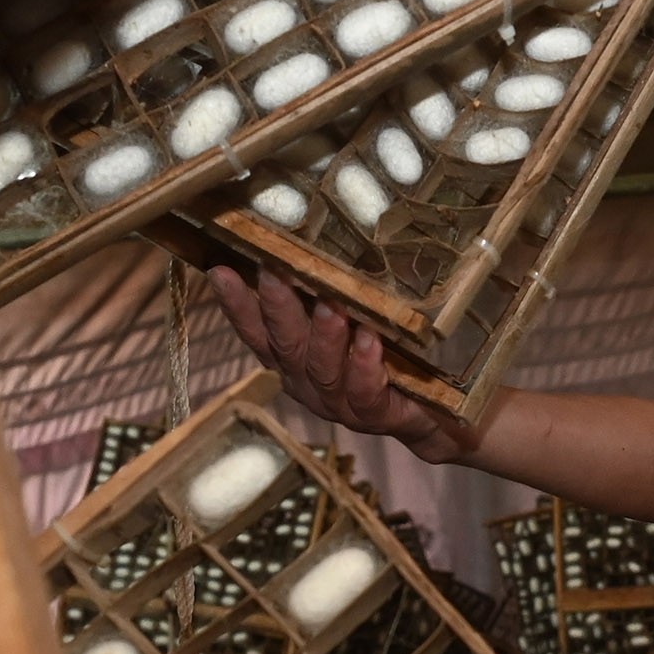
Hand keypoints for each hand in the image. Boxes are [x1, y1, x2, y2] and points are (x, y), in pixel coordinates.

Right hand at [205, 267, 482, 465]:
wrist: (433, 416)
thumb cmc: (383, 356)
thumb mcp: (349, 322)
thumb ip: (326, 295)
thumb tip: (311, 237)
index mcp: (293, 358)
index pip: (256, 331)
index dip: (236, 304)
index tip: (220, 270)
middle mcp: (306, 381)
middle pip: (285, 345)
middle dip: (277, 308)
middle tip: (272, 271)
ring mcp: (338, 403)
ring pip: (321, 368)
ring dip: (324, 335)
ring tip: (330, 304)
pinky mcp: (374, 415)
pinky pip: (365, 391)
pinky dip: (365, 365)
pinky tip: (370, 340)